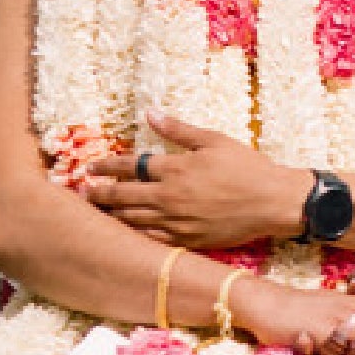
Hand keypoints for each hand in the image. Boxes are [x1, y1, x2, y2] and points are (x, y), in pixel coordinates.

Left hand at [86, 115, 309, 250]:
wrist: (273, 201)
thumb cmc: (247, 167)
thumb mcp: (213, 140)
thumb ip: (178, 129)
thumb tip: (150, 112)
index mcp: (175, 169)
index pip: (129, 166)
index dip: (105, 165)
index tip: (89, 166)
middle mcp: (169, 197)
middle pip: (122, 196)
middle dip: (98, 194)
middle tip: (81, 193)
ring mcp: (177, 222)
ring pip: (132, 220)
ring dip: (110, 216)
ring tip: (93, 214)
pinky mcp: (187, 241)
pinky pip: (151, 241)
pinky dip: (133, 237)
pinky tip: (122, 235)